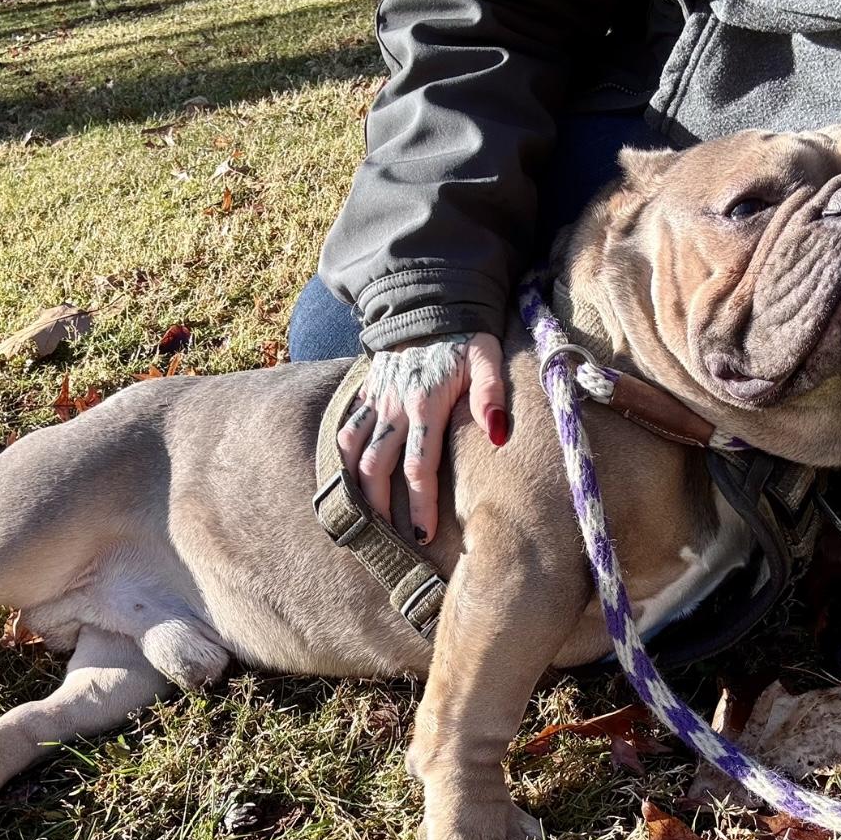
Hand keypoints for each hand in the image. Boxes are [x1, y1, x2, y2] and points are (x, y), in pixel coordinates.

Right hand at [337, 331, 507, 544]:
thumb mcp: (487, 357)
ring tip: (364, 519)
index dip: (420, 504)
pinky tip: (347, 482)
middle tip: (391, 540)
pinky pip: (347, 429)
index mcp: (425, 404)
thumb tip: (498, 433)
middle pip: (376, 469)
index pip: (418, 466)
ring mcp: (376, 400)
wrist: (427, 299)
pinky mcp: (366, 393)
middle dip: (381, 508)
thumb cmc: (464, 336)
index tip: (424, 536)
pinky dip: (342, 458)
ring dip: (355, 488)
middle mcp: (394, 406)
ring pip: (352, 452)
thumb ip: (490, 395)